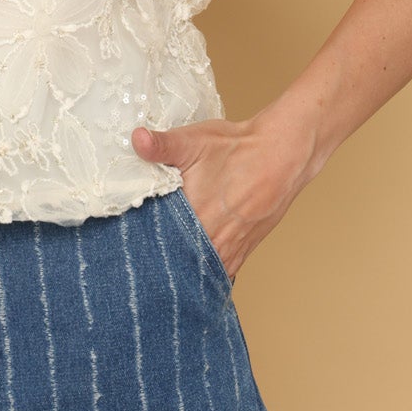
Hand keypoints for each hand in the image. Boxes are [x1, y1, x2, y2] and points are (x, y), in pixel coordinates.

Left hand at [130, 110, 321, 281]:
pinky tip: (192, 266)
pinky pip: (218, 272)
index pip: (156, 244)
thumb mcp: (193, 141)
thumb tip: (136, 138)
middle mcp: (212, 241)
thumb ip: (161, 145)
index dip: (140, 243)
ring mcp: (229, 249)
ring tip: (164, 265)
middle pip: (174, 262)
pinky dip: (204, 270)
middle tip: (141, 258)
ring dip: (182, 267)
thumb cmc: (238, 147)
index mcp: (193, 218)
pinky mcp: (242, 252)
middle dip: (159, 260)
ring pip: (197, 271)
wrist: (282, 154)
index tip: (129, 241)